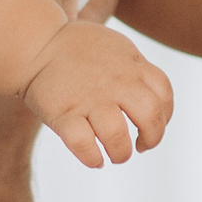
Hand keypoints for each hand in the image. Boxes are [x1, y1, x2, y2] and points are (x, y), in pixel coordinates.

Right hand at [19, 13, 174, 167]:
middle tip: (141, 147)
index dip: (165, 117)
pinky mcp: (63, 113)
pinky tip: (95, 160)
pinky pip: (83, 144)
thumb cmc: (78, 48)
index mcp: (131, 65)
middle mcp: (115, 82)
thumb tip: (153, 96)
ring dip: (121, 153)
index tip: (153, 126)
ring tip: (116, 156)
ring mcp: (89, 98)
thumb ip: (137, 69)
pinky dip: (92, 159)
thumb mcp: (117, 47)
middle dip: (152, 138)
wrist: (36, 41)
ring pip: (117, 136)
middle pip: (150, 116)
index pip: (164, 94)